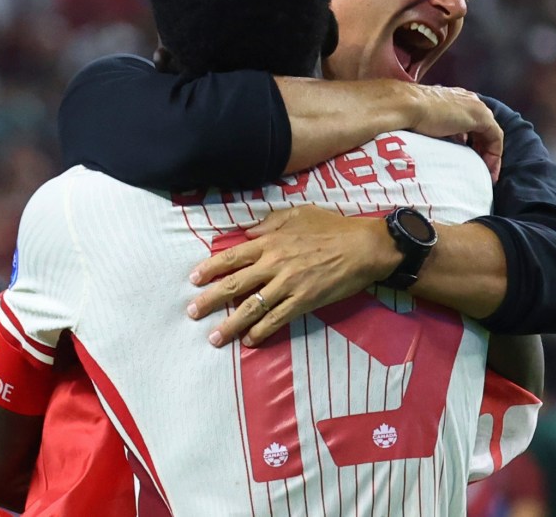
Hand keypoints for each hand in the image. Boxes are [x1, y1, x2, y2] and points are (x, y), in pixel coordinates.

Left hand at [186, 206, 401, 347]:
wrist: (363, 246)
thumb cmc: (333, 227)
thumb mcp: (299, 214)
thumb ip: (271, 223)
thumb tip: (248, 233)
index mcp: (271, 241)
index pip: (232, 256)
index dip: (210, 268)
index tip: (193, 279)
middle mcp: (274, 264)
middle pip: (235, 284)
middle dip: (210, 300)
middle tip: (192, 312)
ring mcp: (288, 284)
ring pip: (252, 307)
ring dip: (230, 324)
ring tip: (214, 338)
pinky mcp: (304, 301)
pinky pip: (277, 319)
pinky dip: (261, 332)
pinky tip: (249, 341)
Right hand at [409, 85, 502, 181]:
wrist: (408, 106)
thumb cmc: (409, 115)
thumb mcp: (426, 125)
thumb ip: (438, 132)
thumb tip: (444, 149)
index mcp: (455, 100)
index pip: (470, 124)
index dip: (471, 144)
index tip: (467, 161)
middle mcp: (469, 101)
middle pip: (483, 129)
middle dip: (482, 150)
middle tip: (479, 170)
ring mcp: (476, 108)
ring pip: (491, 134)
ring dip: (489, 155)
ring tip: (485, 173)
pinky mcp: (481, 117)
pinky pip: (495, 138)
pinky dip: (494, 155)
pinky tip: (488, 170)